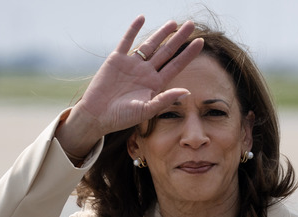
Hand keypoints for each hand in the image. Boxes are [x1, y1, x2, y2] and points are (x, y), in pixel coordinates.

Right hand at [56, 15, 203, 156]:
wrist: (97, 116)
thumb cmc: (121, 117)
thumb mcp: (146, 111)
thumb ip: (165, 100)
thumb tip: (187, 91)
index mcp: (155, 84)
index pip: (175, 65)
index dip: (188, 54)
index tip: (201, 42)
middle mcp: (145, 72)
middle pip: (166, 51)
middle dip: (179, 38)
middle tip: (191, 24)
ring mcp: (131, 64)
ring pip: (149, 44)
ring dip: (161, 33)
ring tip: (174, 22)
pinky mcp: (116, 59)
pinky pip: (126, 41)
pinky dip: (133, 29)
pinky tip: (142, 18)